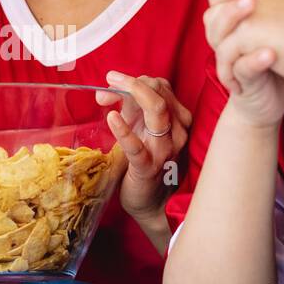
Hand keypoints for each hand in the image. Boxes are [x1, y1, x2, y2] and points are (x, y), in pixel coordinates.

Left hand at [97, 72, 192, 223]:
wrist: (150, 202)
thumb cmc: (145, 161)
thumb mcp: (140, 128)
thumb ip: (130, 107)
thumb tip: (106, 90)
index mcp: (176, 119)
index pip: (161, 86)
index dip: (135, 81)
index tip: (112, 82)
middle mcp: (177, 131)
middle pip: (160, 93)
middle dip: (132, 83)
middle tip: (108, 82)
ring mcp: (165, 149)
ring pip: (157, 110)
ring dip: (131, 94)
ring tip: (106, 92)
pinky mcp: (149, 168)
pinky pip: (137, 146)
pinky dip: (124, 130)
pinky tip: (112, 118)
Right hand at [204, 0, 283, 127]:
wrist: (269, 99)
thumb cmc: (276, 58)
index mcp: (235, 13)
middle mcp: (225, 31)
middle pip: (216, 1)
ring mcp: (226, 55)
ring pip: (218, 32)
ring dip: (235, 16)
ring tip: (253, 5)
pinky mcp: (234, 80)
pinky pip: (236, 67)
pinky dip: (252, 59)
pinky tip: (269, 52)